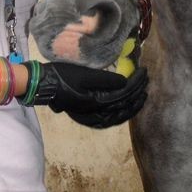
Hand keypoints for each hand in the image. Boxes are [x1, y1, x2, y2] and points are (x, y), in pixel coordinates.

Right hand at [20, 61, 148, 127]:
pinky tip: (126, 108)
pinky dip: (121, 114)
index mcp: (95, 103)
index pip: (123, 94)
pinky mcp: (88, 117)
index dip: (136, 83)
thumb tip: (125, 81)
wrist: (44, 86)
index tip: (144, 71)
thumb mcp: (85, 74)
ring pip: (119, 116)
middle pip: (124, 106)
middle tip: (147, 80)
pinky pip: (110, 120)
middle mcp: (95, 114)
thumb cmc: (63, 76)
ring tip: (143, 95)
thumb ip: (106, 80)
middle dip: (137, 93)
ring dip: (133, 105)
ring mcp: (92, 118)